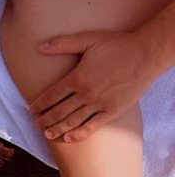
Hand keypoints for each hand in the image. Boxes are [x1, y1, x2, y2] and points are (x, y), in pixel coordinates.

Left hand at [28, 29, 156, 141]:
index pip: (52, 95)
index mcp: (78, 77)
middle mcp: (86, 94)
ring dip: (58, 129)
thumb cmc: (117, 45)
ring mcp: (100, 104)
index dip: (39, 104)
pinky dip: (79, 133)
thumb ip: (62, 44)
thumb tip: (39, 47)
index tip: (31, 110)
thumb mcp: (88, 39)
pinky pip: (93, 126)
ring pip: (73, 121)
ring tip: (47, 134)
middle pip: (59, 111)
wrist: (146, 54)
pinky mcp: (113, 111)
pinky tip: (69, 138)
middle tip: (36, 125)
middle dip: (45, 119)